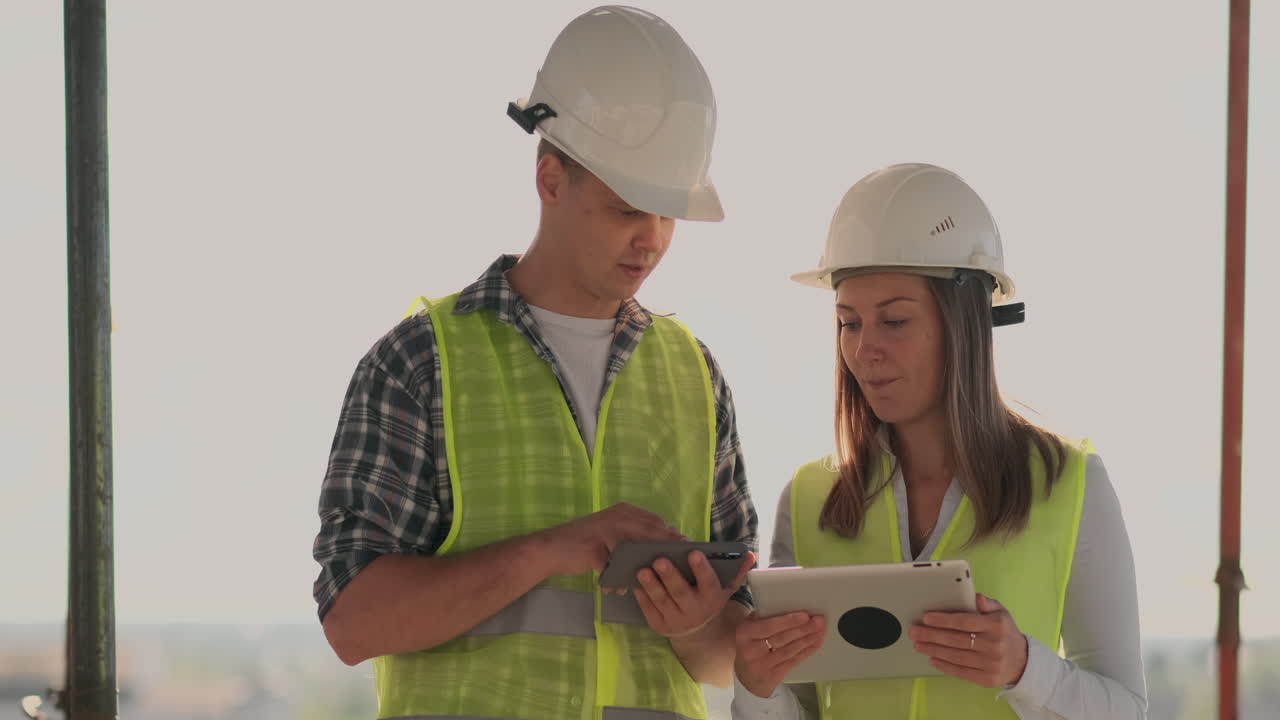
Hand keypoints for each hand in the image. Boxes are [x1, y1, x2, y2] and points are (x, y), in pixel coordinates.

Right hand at [534, 503, 683, 577]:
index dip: (671, 535)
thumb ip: (633, 537)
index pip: (656, 521)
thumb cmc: (585, 545)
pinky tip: (618, 590)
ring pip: (635, 549)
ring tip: (648, 581)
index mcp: (624, 511)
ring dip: (642, 567)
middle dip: (664, 550)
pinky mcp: (596, 547)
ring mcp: (607, 530)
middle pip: (651, 532)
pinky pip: (614, 567)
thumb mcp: (611, 535)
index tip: (684, 549)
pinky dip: (616, 579)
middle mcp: (618, 515)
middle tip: (676, 566)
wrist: (551, 549)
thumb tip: (662, 548)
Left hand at [633, 550, 754, 637]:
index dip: (701, 568)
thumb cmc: (709, 599)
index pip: (708, 583)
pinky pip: (649, 611)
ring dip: (651, 586)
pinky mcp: (660, 626)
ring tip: (642, 570)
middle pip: (680, 592)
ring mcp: (676, 621)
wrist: (698, 631)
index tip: (694, 552)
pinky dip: (642, 597)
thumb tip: (750, 555)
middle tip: (659, 559)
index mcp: (711, 599)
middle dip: (670, 576)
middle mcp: (695, 612)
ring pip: (662, 601)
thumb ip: (737, 571)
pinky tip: (635, 583)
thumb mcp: (725, 588)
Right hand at [733, 610, 825, 698]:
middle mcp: (751, 651)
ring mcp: (762, 665)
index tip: (804, 616)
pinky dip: (806, 651)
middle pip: (782, 638)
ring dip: (808, 639)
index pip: (769, 626)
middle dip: (804, 629)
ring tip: (820, 631)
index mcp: (744, 634)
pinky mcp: (773, 677)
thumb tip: (784, 606)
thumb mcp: (748, 630)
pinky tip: (815, 643)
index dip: (788, 621)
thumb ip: (761, 618)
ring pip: (790, 650)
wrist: (744, 678)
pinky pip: (793, 661)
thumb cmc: (749, 647)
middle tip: (818, 621)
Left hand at [910, 593, 1028, 687]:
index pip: (965, 622)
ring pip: (956, 656)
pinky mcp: (987, 679)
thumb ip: (987, 603)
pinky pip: (961, 672)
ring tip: (918, 644)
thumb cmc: (1005, 632)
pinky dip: (944, 665)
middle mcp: (994, 645)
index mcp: (996, 626)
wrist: (1023, 661)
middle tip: (914, 631)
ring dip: (933, 650)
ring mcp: (991, 664)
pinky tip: (932, 658)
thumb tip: (976, 597)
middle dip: (932, 635)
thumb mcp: (1001, 613)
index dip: (943, 620)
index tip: (926, 617)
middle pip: (956, 640)